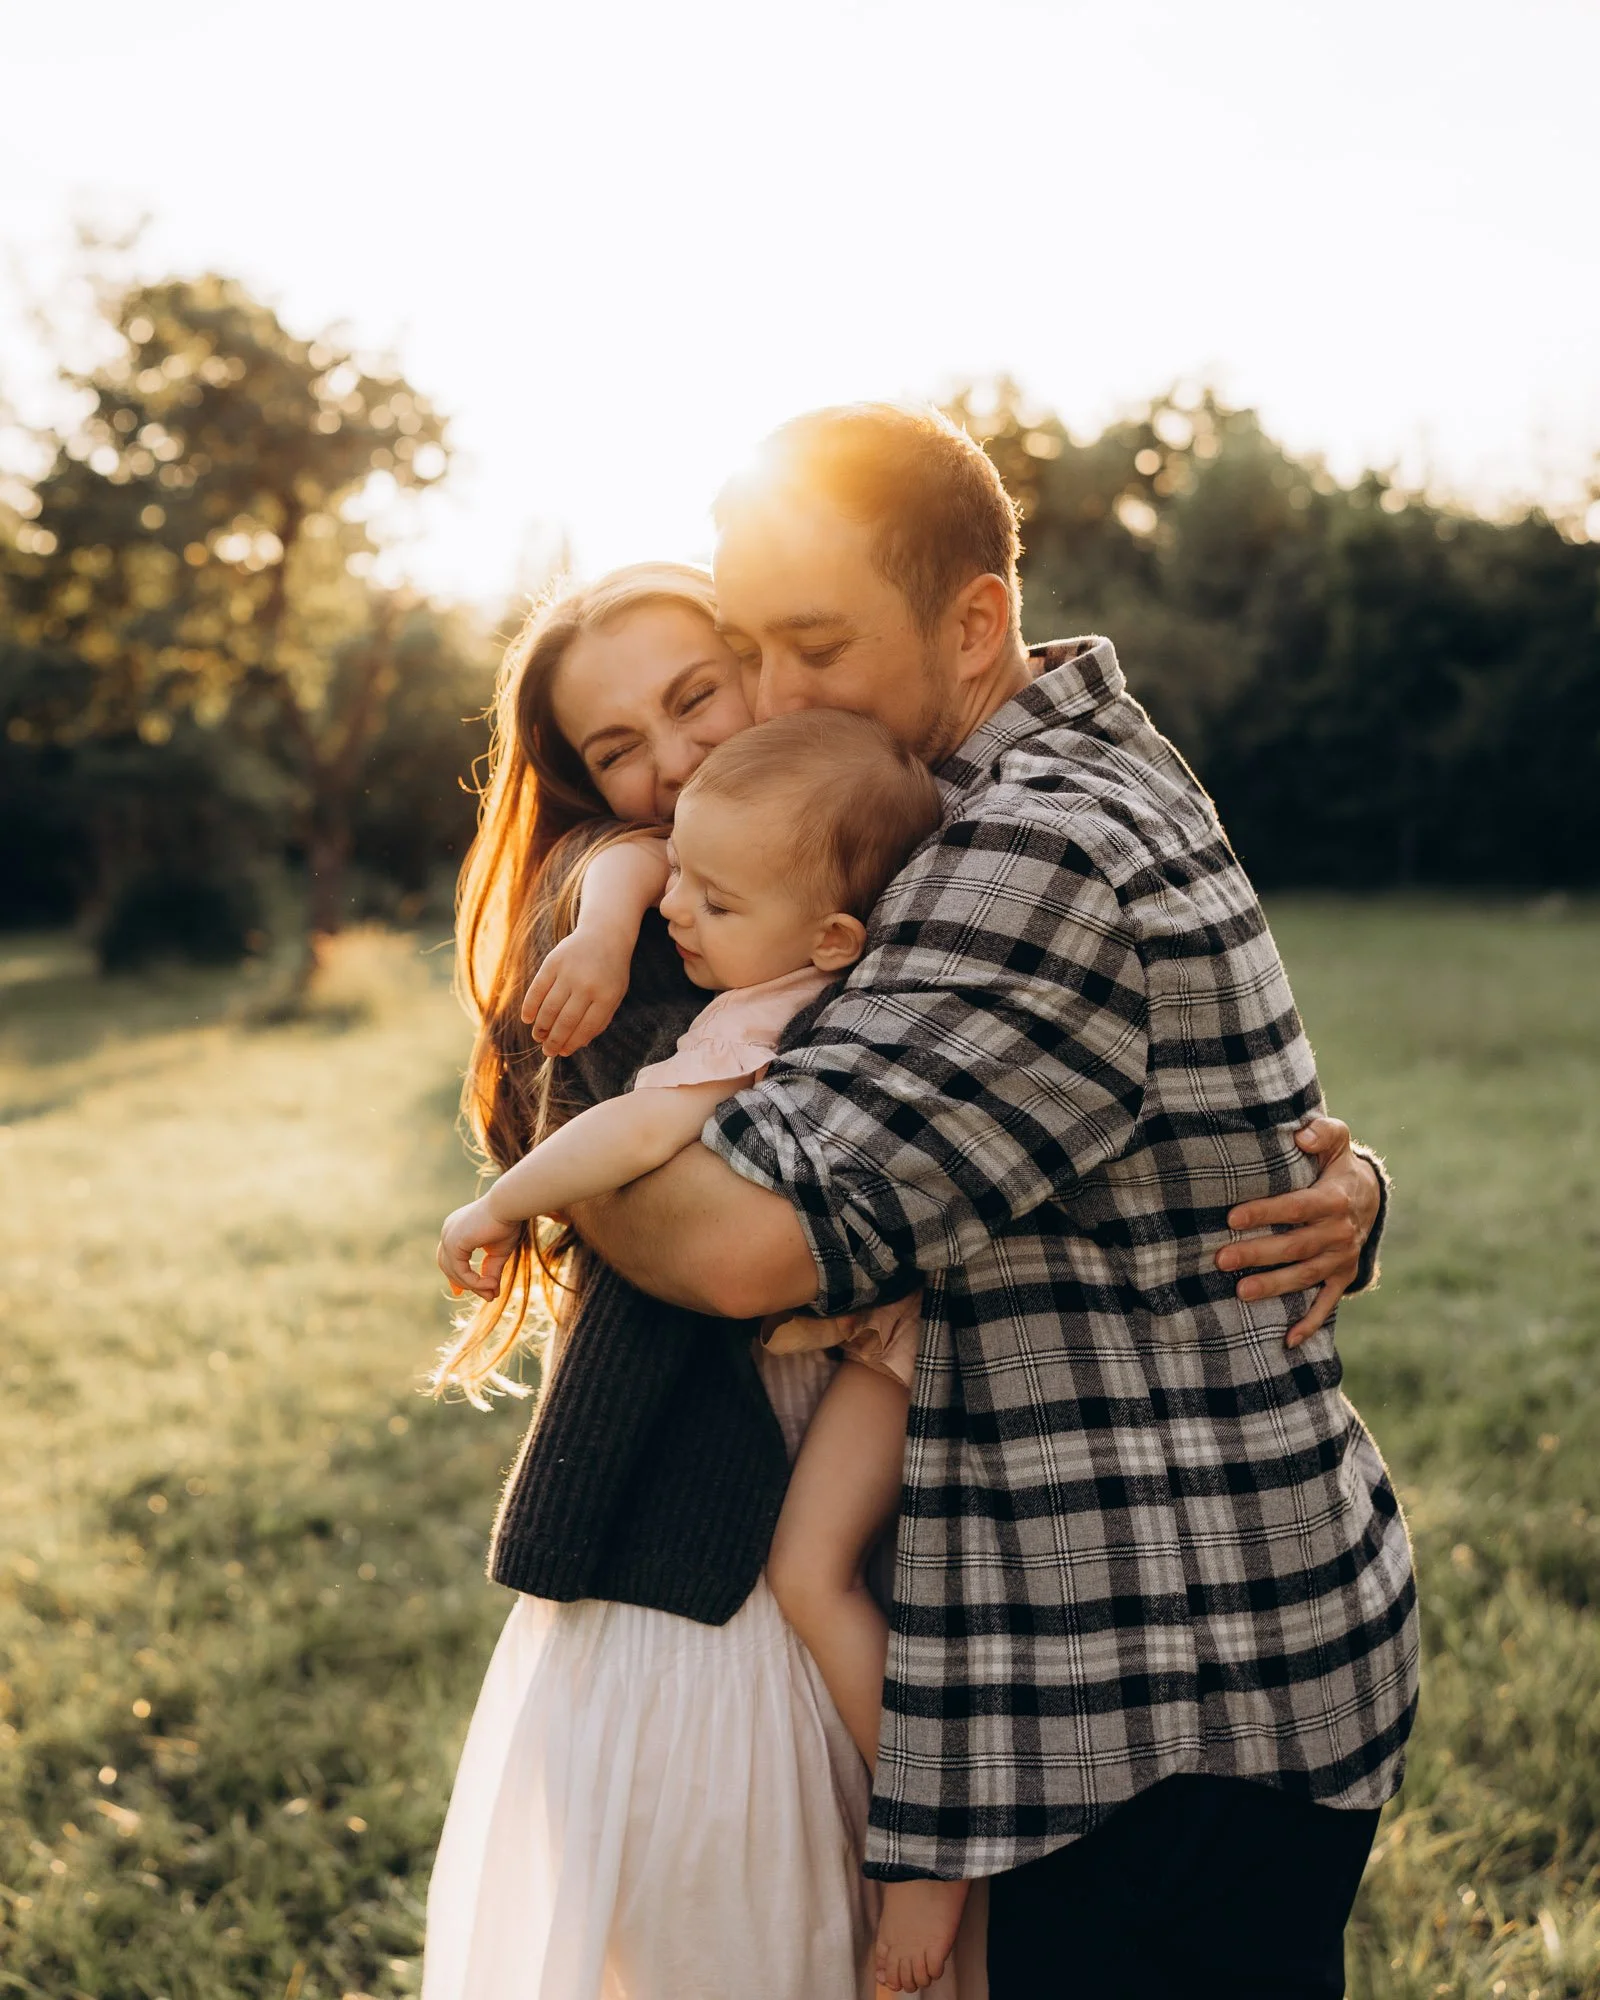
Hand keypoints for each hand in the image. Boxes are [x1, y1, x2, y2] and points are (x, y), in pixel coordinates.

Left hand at [437, 1197, 521, 1301]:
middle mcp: (448, 1230)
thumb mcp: (498, 1251)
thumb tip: (492, 1293)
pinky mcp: (453, 1243)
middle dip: (464, 1283)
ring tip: (492, 1293)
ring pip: (454, 1271)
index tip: (458, 1291)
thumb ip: (491, 1270)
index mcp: (456, 1228)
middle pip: (448, 1266)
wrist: (509, 1205)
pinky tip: (491, 1284)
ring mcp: (448, 1236)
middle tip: (485, 1296)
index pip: (448, 1256)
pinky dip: (474, 1281)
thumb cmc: (507, 1222)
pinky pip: (460, 1271)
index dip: (453, 1275)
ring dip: (474, 1286)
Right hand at [520, 930, 630, 1056]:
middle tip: (547, 1051)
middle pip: (565, 1021)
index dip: (572, 1043)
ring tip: (538, 1037)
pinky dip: (530, 1006)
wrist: (604, 933)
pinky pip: (537, 989)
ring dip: (541, 1027)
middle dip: (554, 1040)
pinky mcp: (553, 962)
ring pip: (549, 1008)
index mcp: (607, 996)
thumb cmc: (610, 971)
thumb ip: (600, 1019)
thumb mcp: (615, 994)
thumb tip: (578, 1044)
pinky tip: (528, 1019)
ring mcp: (569, 973)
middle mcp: (587, 985)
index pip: (586, 1028)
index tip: (563, 1053)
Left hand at [1214, 1116, 1380, 1347]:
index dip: (1265, 1212)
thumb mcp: (1336, 1140)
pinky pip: (1327, 1303)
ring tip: (1239, 1292)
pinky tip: (1288, 1339)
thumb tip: (1302, 1137)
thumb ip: (1323, 1133)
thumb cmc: (1337, 1165)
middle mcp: (1340, 1233)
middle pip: (1295, 1246)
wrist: (1370, 1197)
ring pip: (1305, 1276)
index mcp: (1334, 1200)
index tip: (1232, 1217)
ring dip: (1274, 1285)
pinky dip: (1310, 1323)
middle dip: (1258, 1253)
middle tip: (1221, 1259)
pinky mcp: (1342, 1277)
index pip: (1296, 1207)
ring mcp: (1342, 1259)